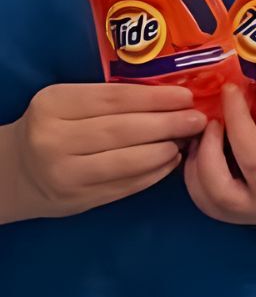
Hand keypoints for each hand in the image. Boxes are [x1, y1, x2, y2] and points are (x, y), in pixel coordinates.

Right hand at [0, 83, 204, 222]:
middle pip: (124, 129)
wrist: (16, 172)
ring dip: (165, 149)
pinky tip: (170, 162)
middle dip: (168, 123)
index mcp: (54, 105)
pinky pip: (125, 185)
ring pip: (127, 160)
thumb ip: (111, 100)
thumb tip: (173, 97)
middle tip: (197, 119)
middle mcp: (54, 140)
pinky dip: (154, 173)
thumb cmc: (54, 127)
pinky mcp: (77, 200)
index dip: (156, 97)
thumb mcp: (70, 103)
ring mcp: (64, 174)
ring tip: (187, 140)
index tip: (186, 96)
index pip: (115, 98)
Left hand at [184, 71, 255, 225]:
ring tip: (210, 124)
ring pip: (217, 184)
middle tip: (229, 91)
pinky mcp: (226, 217)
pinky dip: (194, 166)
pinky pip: (200, 193)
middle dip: (237, 119)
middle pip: (252, 158)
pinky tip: (200, 145)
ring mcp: (251, 211)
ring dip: (208, 147)